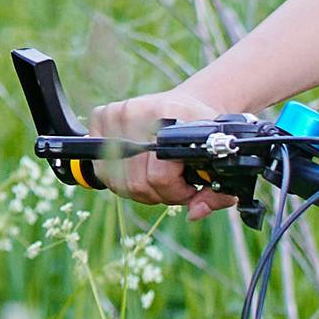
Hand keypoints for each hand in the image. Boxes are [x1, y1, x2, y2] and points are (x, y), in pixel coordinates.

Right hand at [79, 88, 232, 211]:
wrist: (187, 106)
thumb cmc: (202, 136)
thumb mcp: (217, 161)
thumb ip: (216, 194)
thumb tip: (194, 213)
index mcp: (171, 117)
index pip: (159, 176)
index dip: (176, 192)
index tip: (188, 187)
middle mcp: (139, 110)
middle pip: (136, 183)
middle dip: (158, 193)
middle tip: (173, 183)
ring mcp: (117, 111)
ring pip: (117, 180)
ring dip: (138, 189)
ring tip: (157, 176)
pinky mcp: (101, 116)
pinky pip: (101, 169)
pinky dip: (118, 177)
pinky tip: (136, 168)